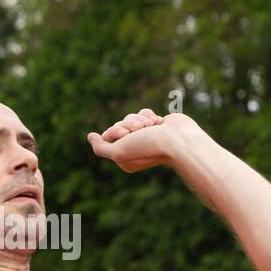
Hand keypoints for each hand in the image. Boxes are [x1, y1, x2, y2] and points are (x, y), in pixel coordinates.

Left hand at [86, 107, 201, 172]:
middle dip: (129, 124)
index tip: (127, 135)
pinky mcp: (155, 125)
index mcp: (124, 157)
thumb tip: (90, 137)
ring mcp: (145, 136)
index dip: (116, 131)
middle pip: (119, 124)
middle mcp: (134, 147)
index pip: (108, 135)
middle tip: (141, 130)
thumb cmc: (150, 147)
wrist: (179, 140)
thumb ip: (101, 147)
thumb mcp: (119, 152)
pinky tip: (158, 123)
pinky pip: (143, 112)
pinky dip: (149, 115)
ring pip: (131, 117)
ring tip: (152, 127)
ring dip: (141, 119)